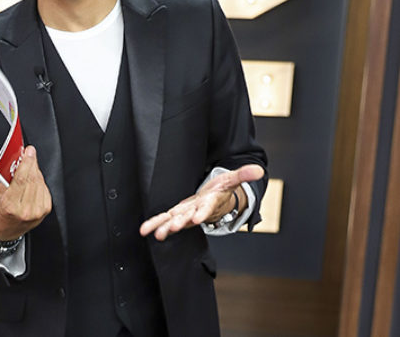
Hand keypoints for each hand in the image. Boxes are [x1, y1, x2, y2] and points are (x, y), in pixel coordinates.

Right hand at [0, 146, 52, 241]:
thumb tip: (17, 160)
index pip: (21, 179)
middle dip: (31, 162)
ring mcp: (37, 211)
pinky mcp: (45, 210)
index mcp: (10, 205)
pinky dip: (39, 180)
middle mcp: (26, 210)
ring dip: (35, 170)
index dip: (26, 162)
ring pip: (39, 182)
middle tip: (29, 153)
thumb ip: (8, 178)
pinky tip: (33, 178)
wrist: (6, 231)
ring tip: (29, 165)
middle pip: (32, 179)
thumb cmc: (1, 212)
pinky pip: (44, 188)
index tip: (28, 151)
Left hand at [139, 164, 264, 240]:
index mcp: (210, 203)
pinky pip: (164, 219)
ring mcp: (185, 214)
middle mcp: (197, 211)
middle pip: (188, 218)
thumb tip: (259, 170)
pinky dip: (154, 224)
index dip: (203, 213)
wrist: (214, 202)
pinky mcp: (176, 214)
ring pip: (174, 221)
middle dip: (181, 222)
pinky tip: (144, 230)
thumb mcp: (231, 180)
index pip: (207, 208)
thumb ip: (243, 175)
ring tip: (157, 234)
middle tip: (173, 227)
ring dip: (165, 227)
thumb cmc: (221, 191)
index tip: (198, 218)